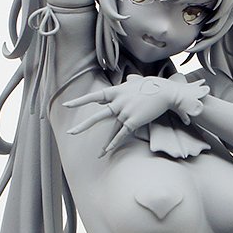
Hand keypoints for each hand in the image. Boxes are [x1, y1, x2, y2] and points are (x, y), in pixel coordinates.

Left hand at [64, 75, 209, 153]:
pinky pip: (122, 135)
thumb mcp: (138, 81)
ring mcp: (124, 112)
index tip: (67, 105)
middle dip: (84, 126)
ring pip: (112, 130)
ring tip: (97, 155)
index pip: (95, 96)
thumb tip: (129, 77)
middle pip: (98, 116)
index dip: (80, 101)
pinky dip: (115, 144)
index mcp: (116, 91)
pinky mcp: (133, 121)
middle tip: (70, 133)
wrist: (165, 92)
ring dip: (106, 144)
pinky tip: (107, 152)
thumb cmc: (154, 85)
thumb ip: (130, 81)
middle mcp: (118, 102)